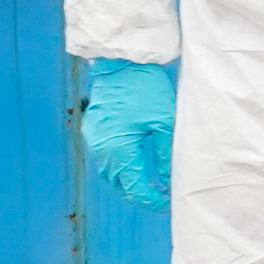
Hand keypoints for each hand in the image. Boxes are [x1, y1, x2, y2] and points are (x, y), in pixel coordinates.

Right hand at [81, 55, 178, 208]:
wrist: (120, 61)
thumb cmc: (145, 88)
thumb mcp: (165, 122)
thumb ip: (166, 155)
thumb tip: (170, 180)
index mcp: (119, 150)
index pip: (136, 189)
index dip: (154, 201)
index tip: (170, 202)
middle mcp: (102, 150)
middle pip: (120, 187)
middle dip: (141, 195)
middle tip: (162, 197)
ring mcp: (94, 141)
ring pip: (111, 176)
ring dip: (129, 183)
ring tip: (151, 185)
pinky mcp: (93, 132)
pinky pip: (105, 160)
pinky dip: (120, 168)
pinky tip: (135, 165)